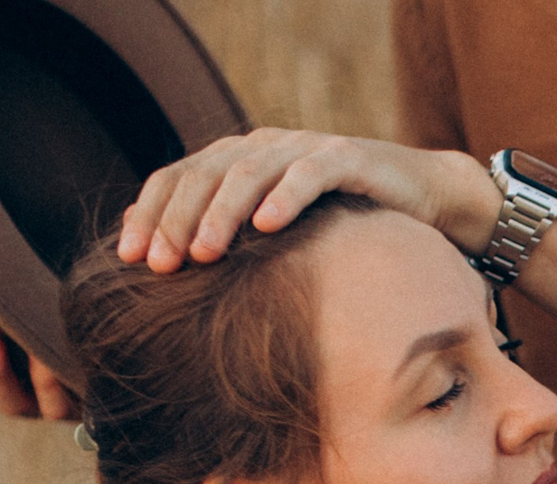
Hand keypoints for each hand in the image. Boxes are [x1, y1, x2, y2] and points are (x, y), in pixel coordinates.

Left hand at [117, 128, 499, 272]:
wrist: (425, 198)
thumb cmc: (346, 225)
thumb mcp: (280, 232)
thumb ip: (231, 234)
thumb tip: (163, 256)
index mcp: (238, 158)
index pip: (178, 177)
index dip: (150, 214)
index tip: (131, 258)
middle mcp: (265, 145)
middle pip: (204, 174)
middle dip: (176, 220)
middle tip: (160, 265)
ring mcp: (305, 147)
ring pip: (249, 173)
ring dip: (221, 214)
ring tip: (204, 254)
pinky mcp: (348, 158)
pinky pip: (309, 174)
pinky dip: (286, 197)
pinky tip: (268, 225)